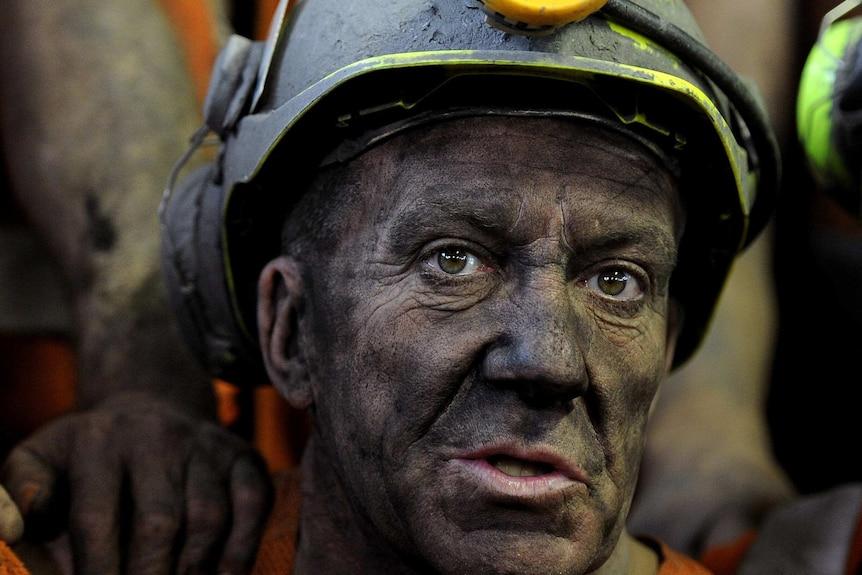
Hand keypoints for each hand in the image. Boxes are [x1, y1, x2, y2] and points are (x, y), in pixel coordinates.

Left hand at [0, 392, 272, 573]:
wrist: (151, 412)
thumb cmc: (88, 458)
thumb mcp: (41, 459)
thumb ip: (21, 490)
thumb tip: (18, 524)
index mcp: (99, 440)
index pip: (97, 519)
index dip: (97, 571)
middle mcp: (158, 435)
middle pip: (160, 522)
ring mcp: (207, 444)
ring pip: (209, 518)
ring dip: (194, 570)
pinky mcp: (243, 456)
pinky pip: (253, 505)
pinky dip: (241, 549)